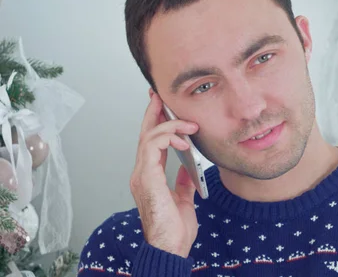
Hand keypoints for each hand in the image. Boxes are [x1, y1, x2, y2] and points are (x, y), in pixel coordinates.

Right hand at [129, 92, 198, 257]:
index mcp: (149, 177)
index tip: (162, 106)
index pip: (151, 143)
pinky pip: (152, 148)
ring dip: (169, 126)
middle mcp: (141, 173)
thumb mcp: (184, 199)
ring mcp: (141, 175)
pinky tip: (183, 141)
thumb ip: (183, 182)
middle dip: (153, 112)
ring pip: (148, 137)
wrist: (171, 247)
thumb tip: (189, 167)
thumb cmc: (175, 229)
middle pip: (145, 134)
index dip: (155, 123)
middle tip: (160, 96)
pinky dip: (167, 139)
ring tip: (189, 125)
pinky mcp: (146, 178)